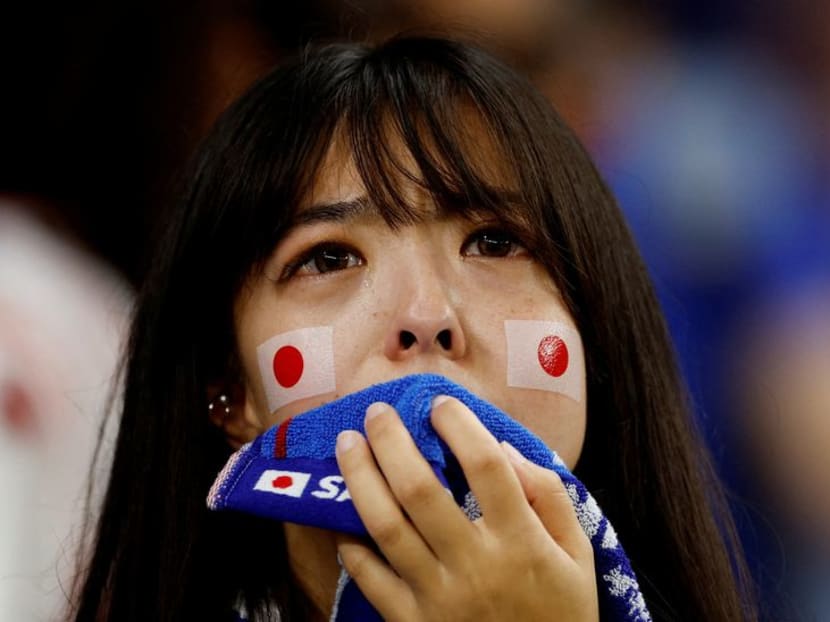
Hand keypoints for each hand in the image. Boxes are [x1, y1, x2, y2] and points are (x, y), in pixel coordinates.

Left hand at [334, 396, 598, 621]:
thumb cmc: (562, 613)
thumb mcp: (578, 555)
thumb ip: (550, 496)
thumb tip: (503, 447)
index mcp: (521, 540)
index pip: (485, 466)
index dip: (459, 425)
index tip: (440, 404)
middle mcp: (475, 564)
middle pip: (420, 489)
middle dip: (390, 441)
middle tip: (376, 412)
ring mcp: (438, 597)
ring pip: (386, 526)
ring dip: (359, 478)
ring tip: (346, 444)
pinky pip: (371, 580)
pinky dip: (352, 546)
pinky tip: (345, 519)